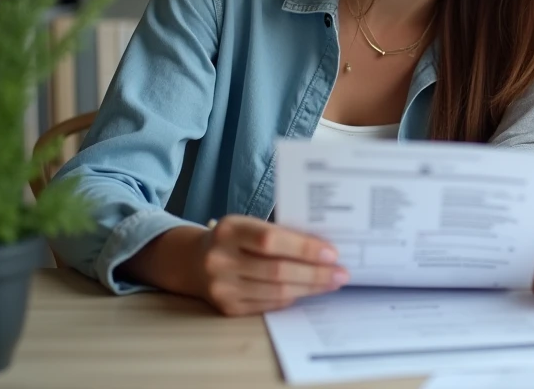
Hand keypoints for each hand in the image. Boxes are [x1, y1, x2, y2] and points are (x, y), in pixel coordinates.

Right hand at [194, 215, 348, 315]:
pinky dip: (291, 297)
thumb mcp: (248, 225)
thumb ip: (279, 234)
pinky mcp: (226, 307)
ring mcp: (221, 287)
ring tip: (331, 283)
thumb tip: (323, 248)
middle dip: (315, 273)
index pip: (271, 239)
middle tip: (341, 273)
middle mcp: (220, 259)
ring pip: (275, 291)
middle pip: (277, 270)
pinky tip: (307, 291)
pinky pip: (267, 304)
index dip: (304, 247)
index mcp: (229, 230)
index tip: (332, 253)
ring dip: (309, 288)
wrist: (192, 261)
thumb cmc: (233, 239)